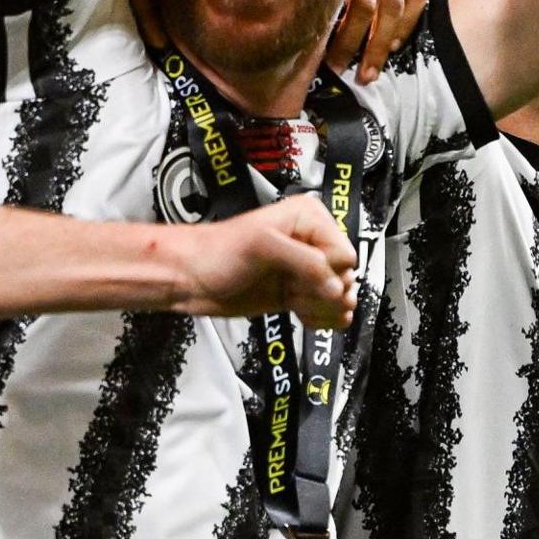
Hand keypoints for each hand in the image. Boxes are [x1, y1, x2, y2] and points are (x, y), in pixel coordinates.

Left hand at [169, 194, 358, 327]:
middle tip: (295, 292)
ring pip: (340, 298)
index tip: (304, 279)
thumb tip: (337, 288)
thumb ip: (306, 263)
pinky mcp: (297, 293)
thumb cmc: (218, 252)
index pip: (346, 256)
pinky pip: (327, 311)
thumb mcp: (264, 246)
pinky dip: (319, 319)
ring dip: (322, 308)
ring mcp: (305, 270)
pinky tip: (300, 316)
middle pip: (347, 279)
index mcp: (310, 219)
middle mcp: (312, 243)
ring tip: (295, 303)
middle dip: (325, 293)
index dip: (329, 273)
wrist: (191, 278)